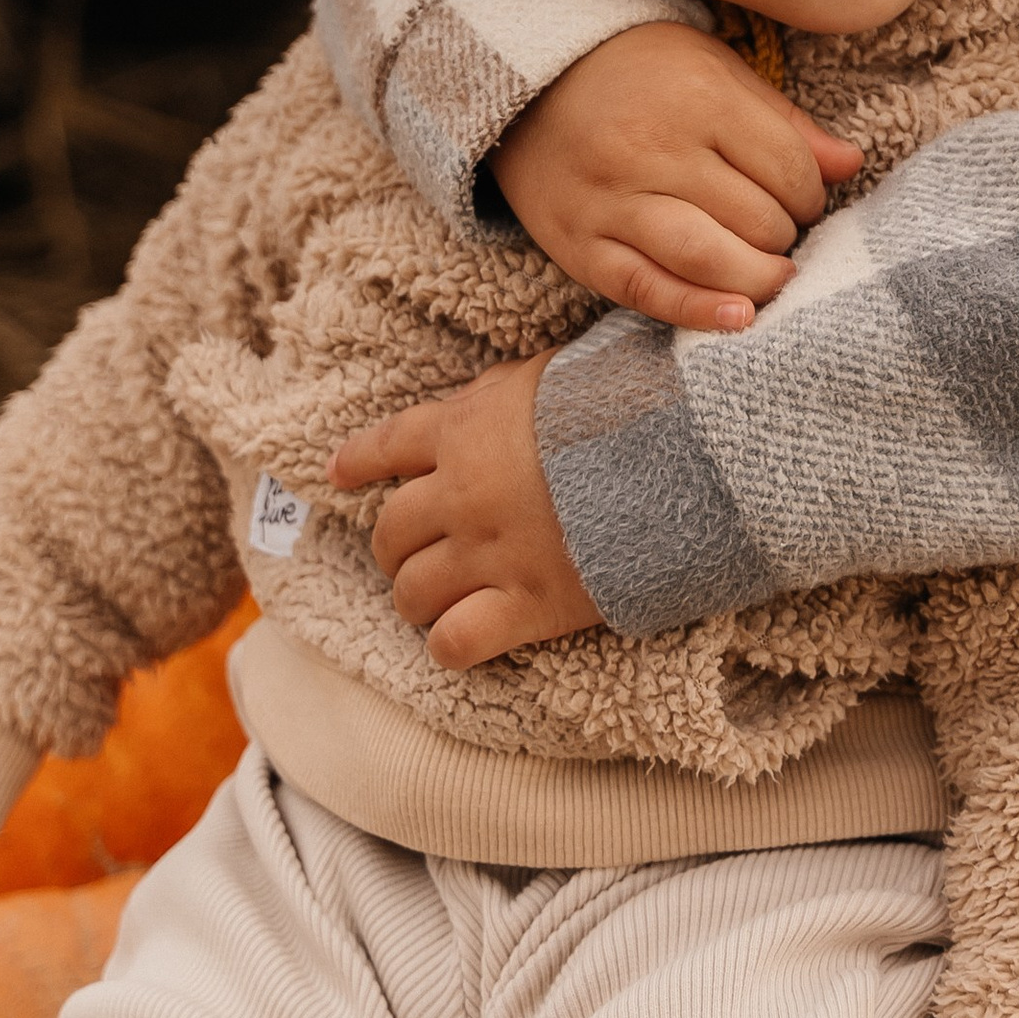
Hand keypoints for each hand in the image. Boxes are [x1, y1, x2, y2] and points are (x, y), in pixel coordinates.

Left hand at [329, 355, 601, 667]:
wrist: (681, 457)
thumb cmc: (623, 402)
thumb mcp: (554, 372)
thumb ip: (504, 389)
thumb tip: (477, 398)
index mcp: (465, 432)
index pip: (388, 446)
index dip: (358, 461)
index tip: (337, 472)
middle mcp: (462, 496)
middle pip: (390, 532)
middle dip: (395, 545)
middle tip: (414, 553)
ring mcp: (490, 555)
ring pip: (411, 593)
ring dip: (416, 598)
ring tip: (432, 601)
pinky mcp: (527, 606)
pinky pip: (454, 643)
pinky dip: (451, 645)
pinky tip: (463, 638)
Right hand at [492, 24, 860, 332]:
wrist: (527, 82)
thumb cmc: (637, 73)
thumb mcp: (714, 69)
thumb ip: (782, 121)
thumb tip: (850, 165)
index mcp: (697, 98)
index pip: (787, 166)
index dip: (811, 191)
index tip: (803, 195)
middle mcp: (653, 150)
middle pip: (754, 217)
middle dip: (785, 234)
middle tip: (781, 231)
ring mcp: (613, 202)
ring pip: (708, 258)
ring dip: (758, 279)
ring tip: (775, 278)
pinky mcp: (581, 245)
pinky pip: (647, 290)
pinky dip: (697, 311)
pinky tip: (738, 318)